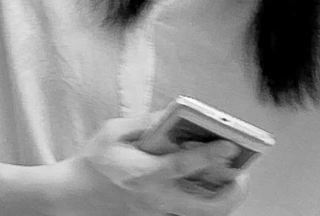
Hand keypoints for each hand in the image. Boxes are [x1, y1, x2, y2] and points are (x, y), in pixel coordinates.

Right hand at [57, 115, 248, 215]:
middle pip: (206, 207)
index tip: (229, 145)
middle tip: (244, 173)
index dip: (209, 155)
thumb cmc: (94, 162)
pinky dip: (209, 201)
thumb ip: (145, 123)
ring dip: (225, 198)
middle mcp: (157, 199)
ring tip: (236, 177)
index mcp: (144, 175)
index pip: (183, 167)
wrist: (76, 196)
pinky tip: (215, 184)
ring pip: (203, 213)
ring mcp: (160, 212)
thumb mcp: (113, 132)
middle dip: (233, 192)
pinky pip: (193, 212)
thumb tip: (172, 114)